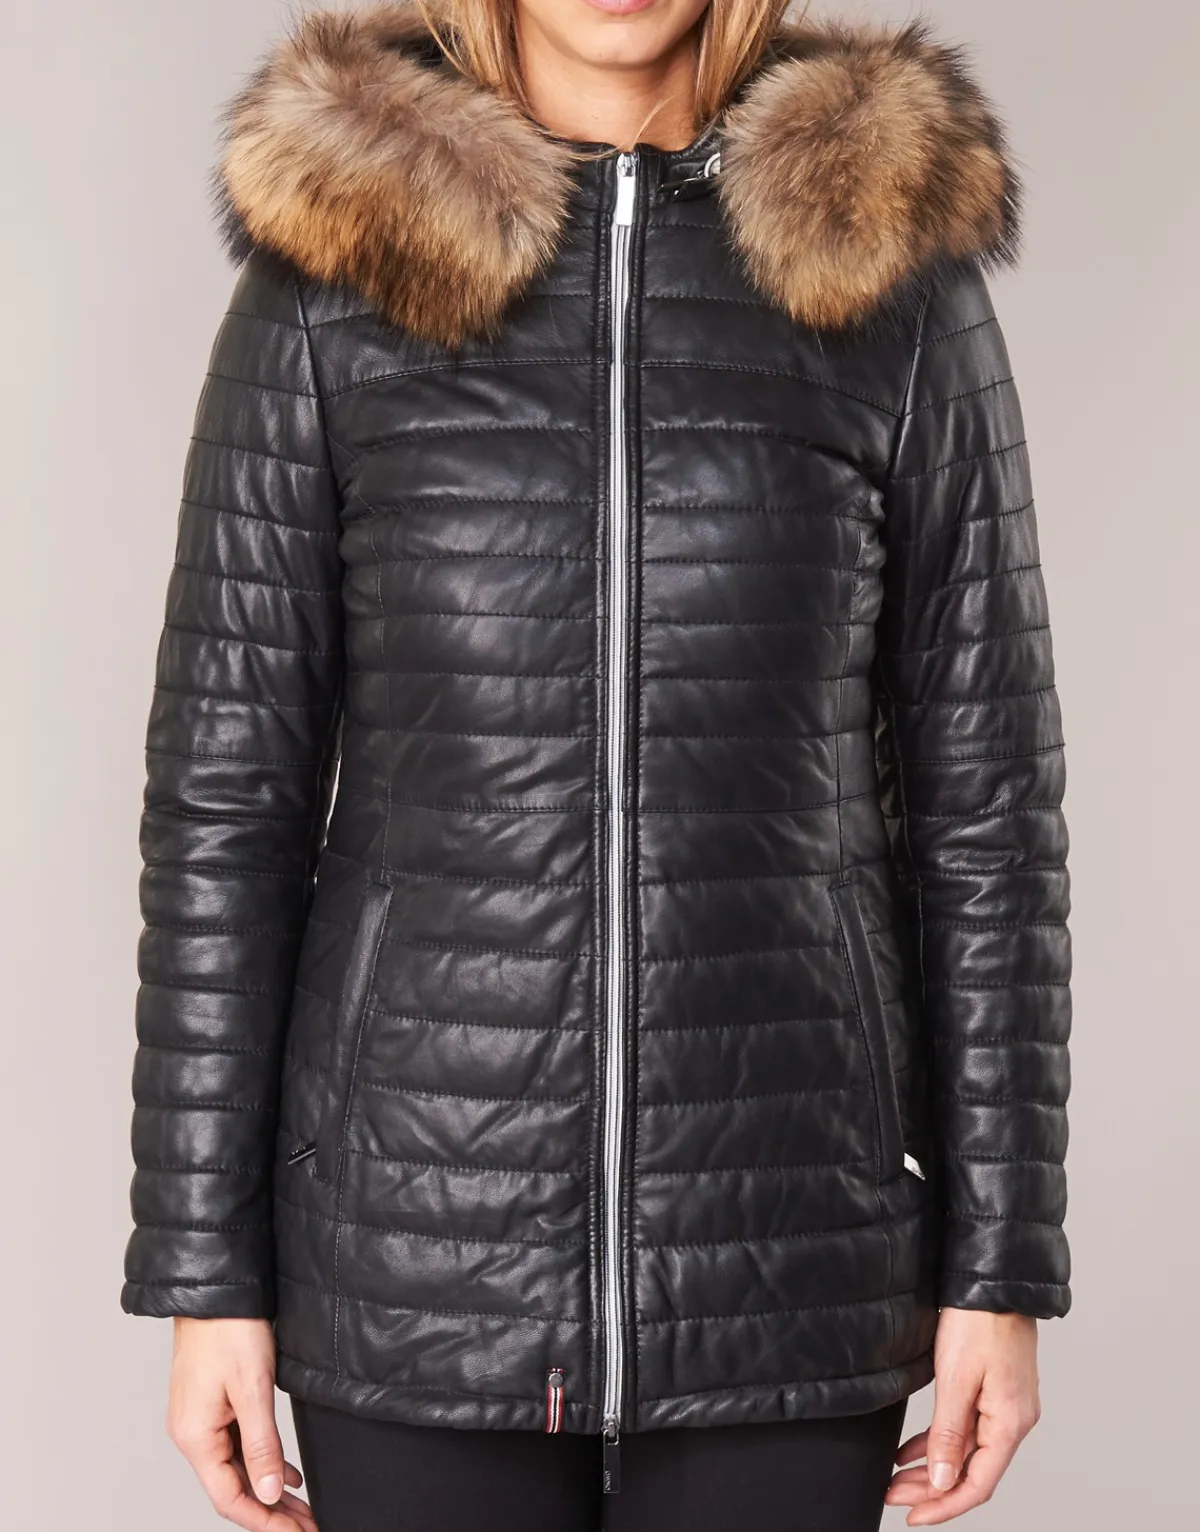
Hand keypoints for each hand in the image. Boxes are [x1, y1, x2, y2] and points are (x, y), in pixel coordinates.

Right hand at [166, 1316, 316, 1529]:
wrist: (216, 1289)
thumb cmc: (229, 1331)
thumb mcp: (253, 1389)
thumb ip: (261, 1445)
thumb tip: (267, 1494)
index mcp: (195, 1437)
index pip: (229, 1498)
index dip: (264, 1522)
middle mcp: (193, 1434)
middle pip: (233, 1489)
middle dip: (271, 1512)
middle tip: (307, 1527)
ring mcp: (201, 1419)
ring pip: (237, 1469)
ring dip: (268, 1490)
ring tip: (302, 1510)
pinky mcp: (212, 1405)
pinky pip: (237, 1446)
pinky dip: (262, 1462)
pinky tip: (286, 1474)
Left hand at [885, 1308, 1040, 1524]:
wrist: (994, 1281)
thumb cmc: (979, 1322)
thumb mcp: (956, 1379)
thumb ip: (949, 1434)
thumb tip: (943, 1481)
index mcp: (1009, 1424)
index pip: (978, 1484)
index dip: (945, 1505)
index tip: (914, 1517)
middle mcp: (1012, 1421)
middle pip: (970, 1471)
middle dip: (931, 1489)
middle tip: (893, 1497)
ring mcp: (1004, 1406)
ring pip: (965, 1451)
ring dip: (932, 1467)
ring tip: (897, 1480)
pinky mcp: (993, 1390)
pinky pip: (965, 1428)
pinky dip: (939, 1441)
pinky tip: (911, 1451)